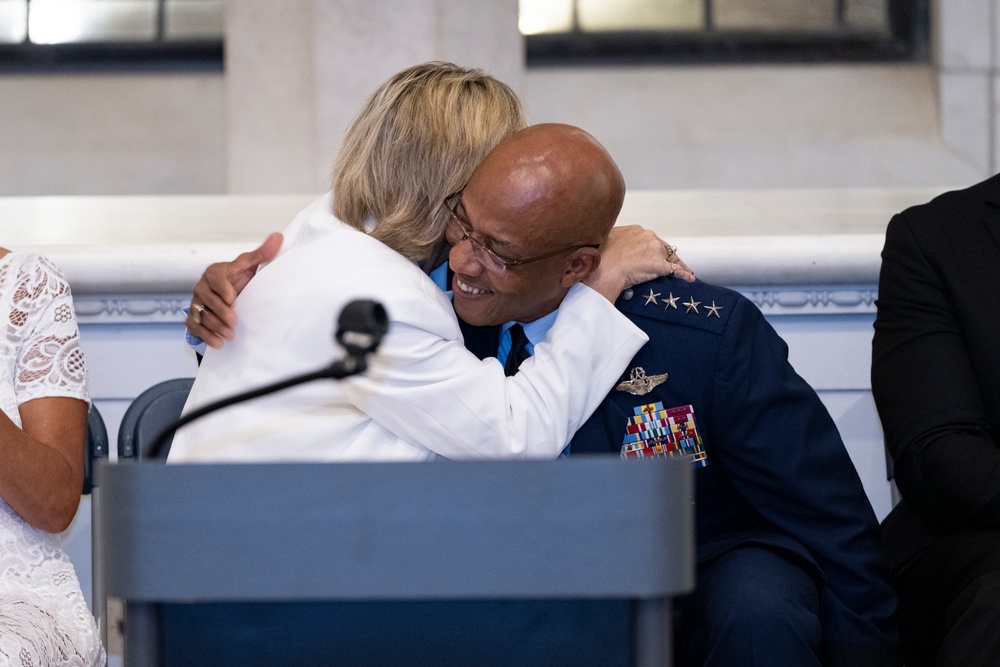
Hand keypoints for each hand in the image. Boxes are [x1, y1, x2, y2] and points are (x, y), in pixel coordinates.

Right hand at [187, 232, 282, 348]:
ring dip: (214, 327)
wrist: (227, 295)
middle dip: (221, 313)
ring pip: (201, 316)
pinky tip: (218, 343)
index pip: (216, 279)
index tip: (233, 299)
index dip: (223, 290)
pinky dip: (205, 336)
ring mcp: (196, 303)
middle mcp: (202, 287)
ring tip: (229, 336)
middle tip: (234, 324)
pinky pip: (194, 327)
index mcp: (215, 273)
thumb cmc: (238, 279)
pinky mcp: (193, 317)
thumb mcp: (249, 266)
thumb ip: (262, 254)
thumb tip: (278, 236)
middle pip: (208, 301)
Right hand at [583, 226, 694, 301]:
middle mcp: (648, 237)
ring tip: (684, 271)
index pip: (649, 239)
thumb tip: (611, 246)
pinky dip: (684, 274)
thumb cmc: (600, 258)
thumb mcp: (605, 241)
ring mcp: (656, 250)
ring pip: (672, 257)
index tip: (652, 254)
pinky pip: (676, 269)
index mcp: (635, 230)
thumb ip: (614, 242)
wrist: (604, 269)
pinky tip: (688, 278)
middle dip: (666, 255)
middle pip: (663, 247)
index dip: (652, 248)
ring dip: (678, 264)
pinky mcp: (660, 265)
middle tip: (669, 263)